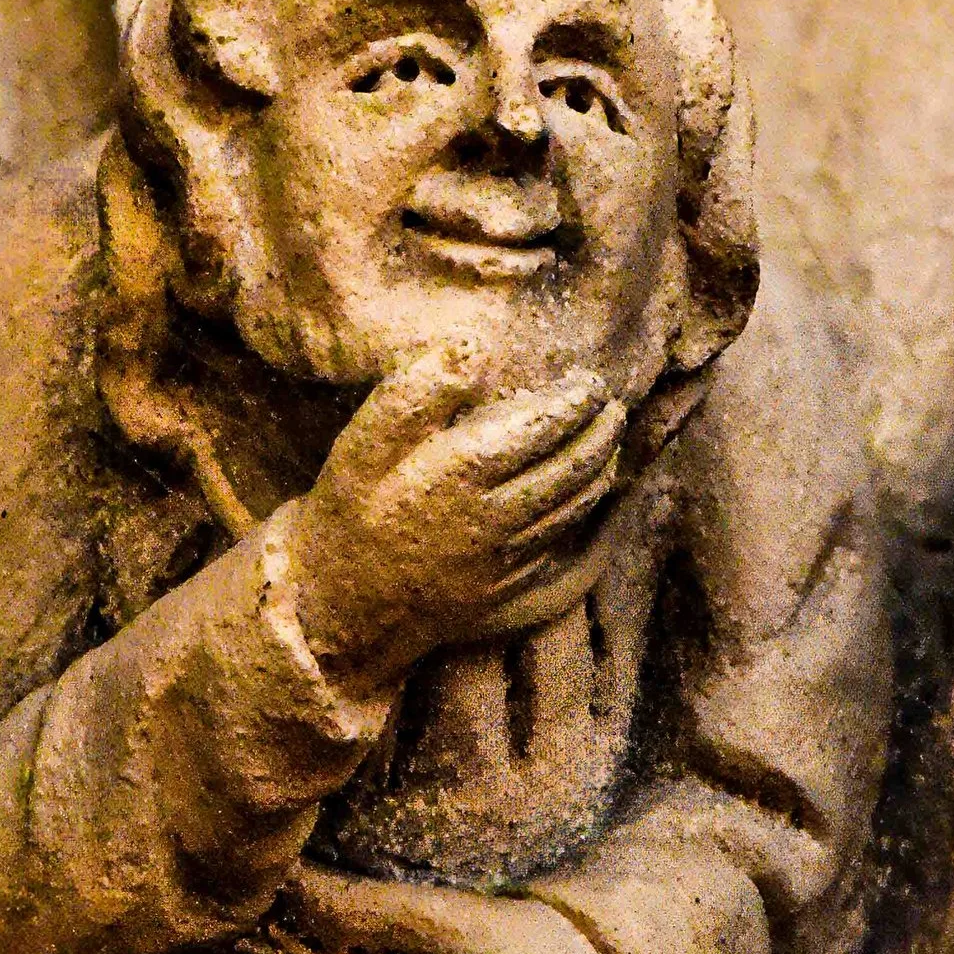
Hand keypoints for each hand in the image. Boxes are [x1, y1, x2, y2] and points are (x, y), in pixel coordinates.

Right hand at [279, 348, 629, 695]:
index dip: (576, 402)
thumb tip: (473, 347)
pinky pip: (561, 549)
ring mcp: (505, 561)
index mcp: (465, 473)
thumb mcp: (364, 441)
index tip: (591, 383)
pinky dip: (585, 518)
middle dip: (602, 436)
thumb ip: (418, 390)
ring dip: (601, 474)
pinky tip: (586, 501)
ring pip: (573, 511)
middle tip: (615, 409)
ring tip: (611, 446)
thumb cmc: (350, 512)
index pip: (544, 426)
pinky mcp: (505, 593)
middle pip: (571, 469)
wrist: (338, 606)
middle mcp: (496, 518)